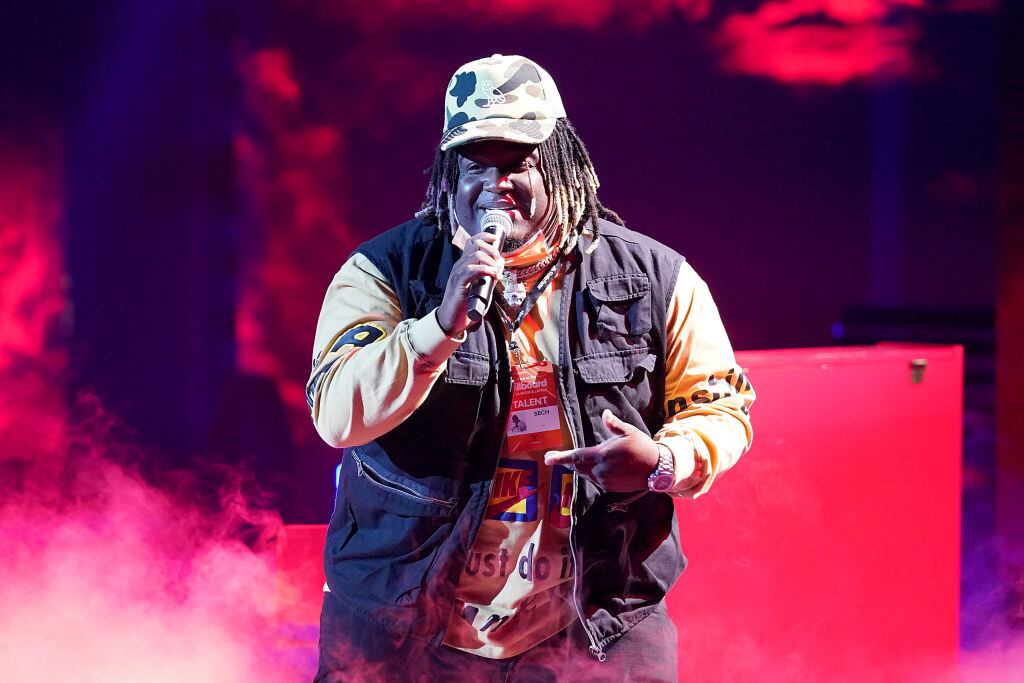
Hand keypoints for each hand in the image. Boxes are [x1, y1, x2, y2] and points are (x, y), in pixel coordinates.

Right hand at [436, 230, 503, 336]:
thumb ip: (489, 277)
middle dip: (491, 249)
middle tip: (498, 261)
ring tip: (497, 271)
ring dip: (490, 261)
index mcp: (464, 264)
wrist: (451, 321)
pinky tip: (493, 274)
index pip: (472, 242)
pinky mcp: (458, 283)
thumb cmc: (465, 305)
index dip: (484, 237)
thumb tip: (500, 267)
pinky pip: (472, 269)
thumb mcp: (481, 288)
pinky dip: (485, 269)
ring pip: (475, 255)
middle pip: (475, 244)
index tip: (496, 239)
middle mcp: (459, 265)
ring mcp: (458, 273)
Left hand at [544, 409, 660, 492]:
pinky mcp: (610, 488)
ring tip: (572, 460)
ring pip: (585, 473)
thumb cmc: (643, 447)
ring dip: (578, 467)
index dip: (560, 458)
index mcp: (602, 455)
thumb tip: (605, 414)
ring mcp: (605, 481)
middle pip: (577, 466)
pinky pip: (593, 480)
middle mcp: (600, 471)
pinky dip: (589, 473)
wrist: (657, 470)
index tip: (547, 459)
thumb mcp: (630, 432)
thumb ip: (614, 424)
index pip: (576, 456)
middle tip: (553, 457)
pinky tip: (592, 467)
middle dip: (565, 461)